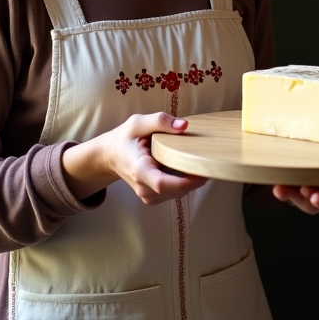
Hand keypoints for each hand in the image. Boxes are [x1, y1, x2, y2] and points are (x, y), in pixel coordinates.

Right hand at [61, 113, 207, 204]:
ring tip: (194, 161)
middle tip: (208, 161)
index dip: (186, 182)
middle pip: (175, 190)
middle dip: (194, 179)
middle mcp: (143, 187)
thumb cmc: (124, 138)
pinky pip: (173, 193)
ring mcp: (147, 195)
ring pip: (177, 193)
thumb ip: (160, 121)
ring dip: (189, 180)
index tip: (204, 173)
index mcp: (139, 170)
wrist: (110, 155)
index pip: (163, 184)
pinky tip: (183, 168)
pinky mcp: (151, 197)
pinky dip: (182, 183)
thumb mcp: (138, 123)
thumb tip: (184, 125)